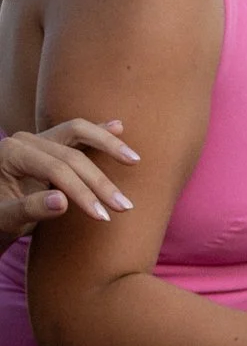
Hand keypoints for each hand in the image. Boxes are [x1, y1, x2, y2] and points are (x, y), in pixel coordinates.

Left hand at [0, 119, 139, 236]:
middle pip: (72, 153)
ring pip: (78, 132)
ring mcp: (39, 139)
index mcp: (11, 153)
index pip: (56, 169)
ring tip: (134, 161)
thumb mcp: (5, 218)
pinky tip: (119, 126)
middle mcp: (25, 140)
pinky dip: (99, 132)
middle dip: (100, 181)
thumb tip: (62, 201)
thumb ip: (29, 208)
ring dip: (109, 146)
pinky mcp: (51, 145)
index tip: (103, 216)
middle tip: (124, 206)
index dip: (82, 191)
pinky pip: (77, 133)